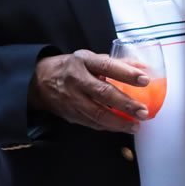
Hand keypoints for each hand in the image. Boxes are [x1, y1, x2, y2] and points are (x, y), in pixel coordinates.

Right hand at [28, 50, 149, 134]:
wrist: (40, 81)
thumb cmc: (71, 68)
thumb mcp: (90, 58)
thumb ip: (115, 63)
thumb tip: (142, 67)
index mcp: (84, 61)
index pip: (108, 66)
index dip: (127, 73)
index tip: (144, 79)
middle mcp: (77, 79)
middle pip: (104, 93)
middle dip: (126, 104)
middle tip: (143, 111)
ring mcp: (72, 99)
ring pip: (98, 114)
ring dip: (119, 122)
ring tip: (135, 126)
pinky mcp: (71, 114)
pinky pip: (93, 123)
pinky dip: (109, 126)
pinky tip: (121, 127)